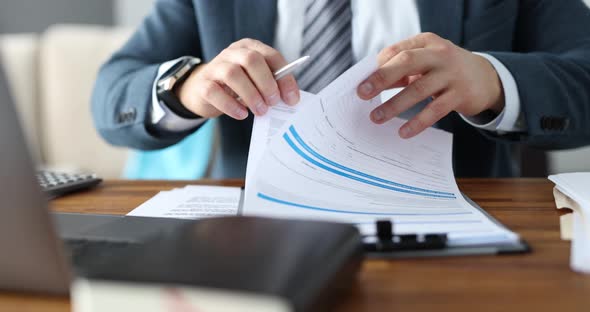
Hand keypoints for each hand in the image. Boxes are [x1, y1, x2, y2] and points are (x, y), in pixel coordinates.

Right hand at [176, 38, 299, 119]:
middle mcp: (232, 53)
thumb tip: (288, 100)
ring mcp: (215, 67)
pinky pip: (215, 92)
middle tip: (274, 102)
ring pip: (233, 74)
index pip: (271, 56)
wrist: (204, 92)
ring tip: (260, 111)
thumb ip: (270, 86)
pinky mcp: (202, 84)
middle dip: (266, 83)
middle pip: (251, 60)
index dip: (284, 77)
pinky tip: (241, 114)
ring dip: (251, 95)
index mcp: (250, 48)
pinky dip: (230, 105)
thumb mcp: (255, 82)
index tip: (291, 98)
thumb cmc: (236, 87)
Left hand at [357, 32, 503, 137]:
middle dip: (382, 78)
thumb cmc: (444, 70)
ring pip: (418, 89)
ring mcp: (451, 74)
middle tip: (362, 93)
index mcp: (426, 42)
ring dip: (394, 105)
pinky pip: (435, 110)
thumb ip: (401, 69)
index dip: (377, 66)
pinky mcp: (460, 95)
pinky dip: (417, 122)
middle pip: (406, 62)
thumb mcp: (426, 62)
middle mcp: (440, 54)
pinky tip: (403, 132)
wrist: (485, 79)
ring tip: (376, 117)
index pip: (396, 51)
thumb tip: (370, 84)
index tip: (361, 82)